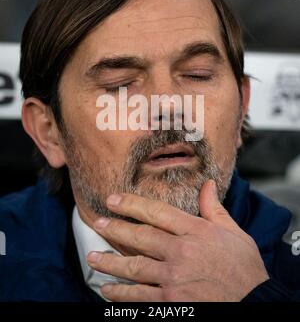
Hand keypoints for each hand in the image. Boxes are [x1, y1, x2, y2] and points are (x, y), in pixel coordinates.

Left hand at [87, 180, 268, 300]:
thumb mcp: (234, 233)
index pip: (157, 212)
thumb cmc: (245, 269)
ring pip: (134, 267)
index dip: (132, 204)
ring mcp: (174, 280)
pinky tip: (108, 290)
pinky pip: (140, 297)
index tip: (113, 200)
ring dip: (110, 262)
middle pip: (140, 237)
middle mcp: (181, 253)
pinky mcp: (172, 304)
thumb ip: (214, 209)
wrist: (255, 304)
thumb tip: (207, 184)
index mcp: (196, 232)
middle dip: (115, 229)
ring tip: (93, 257)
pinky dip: (122, 294)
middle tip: (98, 223)